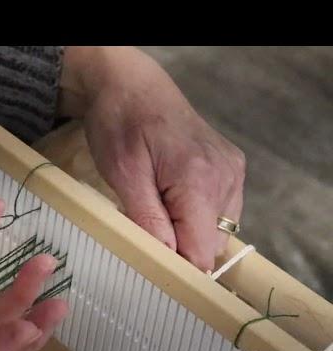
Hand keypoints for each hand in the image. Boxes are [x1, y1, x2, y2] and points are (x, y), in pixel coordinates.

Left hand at [59, 46, 245, 271]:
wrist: (131, 85)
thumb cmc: (119, 124)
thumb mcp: (123, 175)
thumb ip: (148, 219)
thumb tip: (167, 260)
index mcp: (200, 180)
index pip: (201, 251)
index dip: (176, 266)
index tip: (150, 265)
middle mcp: (226, 177)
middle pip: (210, 243)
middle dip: (178, 246)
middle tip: (144, 227)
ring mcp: (232, 170)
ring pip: (215, 229)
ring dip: (186, 231)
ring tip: (155, 204)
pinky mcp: (230, 166)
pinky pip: (218, 210)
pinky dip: (194, 214)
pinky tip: (170, 196)